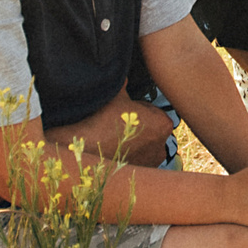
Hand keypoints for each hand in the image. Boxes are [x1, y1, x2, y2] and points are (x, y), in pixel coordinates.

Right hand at [49, 88, 175, 162]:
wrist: (84, 147)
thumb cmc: (102, 119)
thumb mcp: (116, 94)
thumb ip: (125, 83)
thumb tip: (124, 74)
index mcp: (163, 124)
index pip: (154, 112)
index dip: (138, 109)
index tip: (124, 110)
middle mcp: (163, 145)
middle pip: (152, 129)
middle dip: (139, 126)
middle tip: (118, 123)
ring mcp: (151, 162)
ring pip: (145, 145)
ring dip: (134, 140)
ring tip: (114, 136)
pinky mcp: (137, 173)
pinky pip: (137, 159)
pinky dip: (129, 154)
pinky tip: (114, 148)